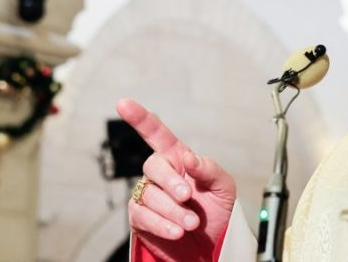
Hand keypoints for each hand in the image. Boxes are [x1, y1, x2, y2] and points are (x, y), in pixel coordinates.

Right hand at [118, 99, 235, 261]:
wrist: (210, 243)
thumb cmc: (216, 210)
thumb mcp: (223, 187)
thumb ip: (210, 169)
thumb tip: (190, 158)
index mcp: (179, 158)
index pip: (157, 134)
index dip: (140, 119)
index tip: (124, 104)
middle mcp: (161, 173)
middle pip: (153, 165)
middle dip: (171, 181)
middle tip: (188, 196)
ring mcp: (148, 194)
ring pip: (150, 195)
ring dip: (173, 211)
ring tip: (192, 223)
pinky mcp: (140, 217)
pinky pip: (143, 216)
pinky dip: (162, 225)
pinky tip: (177, 231)